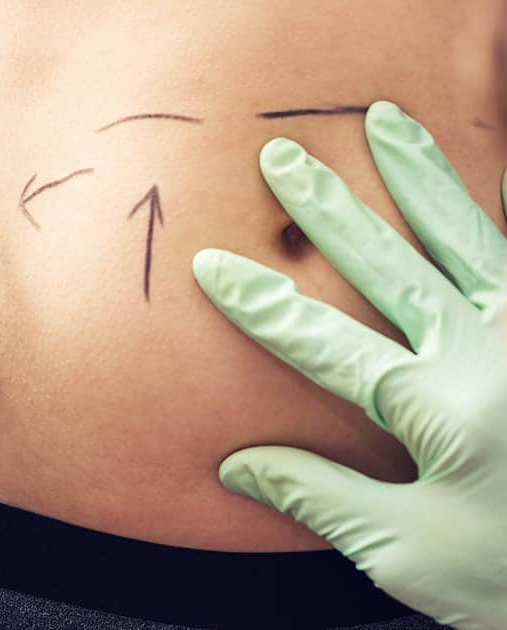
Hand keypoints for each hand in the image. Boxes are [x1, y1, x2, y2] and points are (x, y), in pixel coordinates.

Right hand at [193, 101, 506, 628]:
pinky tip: (480, 186)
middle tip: (285, 157)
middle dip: (330, 211)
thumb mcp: (403, 550)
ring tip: (385, 124)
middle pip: (393, 267)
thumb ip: (318, 495)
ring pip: (469, 240)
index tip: (212, 266)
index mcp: (439, 410)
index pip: (324, 343)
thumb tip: (236, 464)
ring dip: (421, 179)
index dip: (261, 303)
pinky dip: (497, 217)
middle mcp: (488, 358)